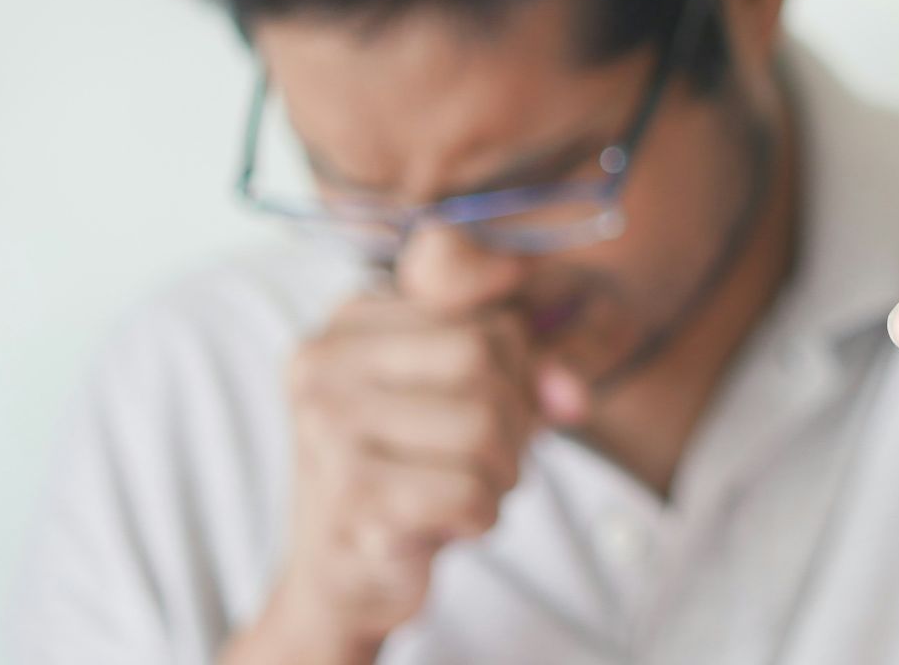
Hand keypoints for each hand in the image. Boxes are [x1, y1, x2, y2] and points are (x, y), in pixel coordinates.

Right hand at [222, 293, 542, 662]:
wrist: (342, 578)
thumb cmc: (412, 474)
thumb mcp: (468, 399)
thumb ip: (529, 372)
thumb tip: (573, 395)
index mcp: (349, 322)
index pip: (486, 321)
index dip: (519, 374)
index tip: (496, 412)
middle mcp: (324, 364)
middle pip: (482, 360)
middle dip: (513, 421)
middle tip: (489, 461)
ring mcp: (328, 428)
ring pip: (481, 425)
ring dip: (502, 474)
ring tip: (468, 491)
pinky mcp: (350, 496)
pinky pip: (468, 491)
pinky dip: (482, 516)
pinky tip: (449, 524)